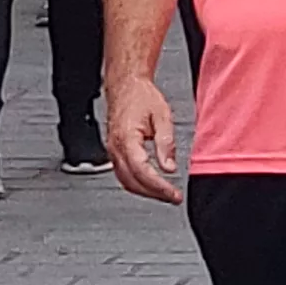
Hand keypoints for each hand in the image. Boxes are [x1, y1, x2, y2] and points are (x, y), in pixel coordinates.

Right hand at [106, 75, 183, 203]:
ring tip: (165, 194)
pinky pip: (123, 175)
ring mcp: (112, 151)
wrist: (125, 86)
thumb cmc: (141, 96)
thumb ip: (165, 143)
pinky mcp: (114, 152)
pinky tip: (151, 185)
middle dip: (154, 193)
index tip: (173, 194)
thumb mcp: (162, 116)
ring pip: (126, 182)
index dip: (158, 186)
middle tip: (173, 198)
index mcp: (126, 138)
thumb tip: (168, 166)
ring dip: (145, 192)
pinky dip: (137, 184)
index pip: (142, 171)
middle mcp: (115, 147)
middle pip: (132, 181)